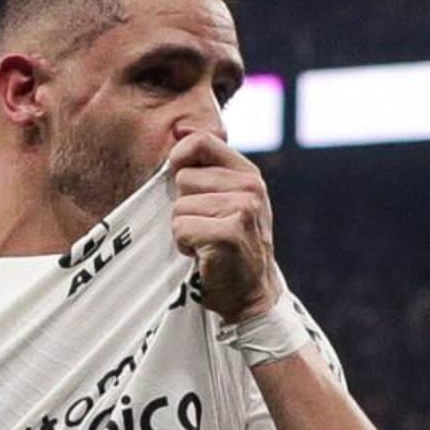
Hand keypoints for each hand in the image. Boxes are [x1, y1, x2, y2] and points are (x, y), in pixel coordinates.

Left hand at [168, 130, 278, 323]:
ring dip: (184, 230)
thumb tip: (177, 134)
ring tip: (206, 244)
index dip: (179, 158)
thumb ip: (209, 172)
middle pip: (183, 179)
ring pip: (179, 207)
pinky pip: (181, 228)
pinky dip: (185, 246)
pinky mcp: (230, 232)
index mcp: (248, 174)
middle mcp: (250, 186)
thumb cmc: (232, 248)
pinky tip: (205, 256)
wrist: (252, 295)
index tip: (179, 183)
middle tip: (205, 229)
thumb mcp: (229, 202)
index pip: (201, 141)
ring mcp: (243, 208)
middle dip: (184, 208)